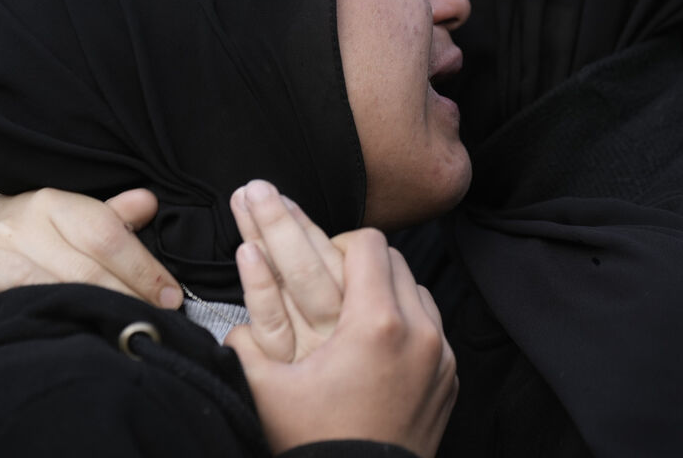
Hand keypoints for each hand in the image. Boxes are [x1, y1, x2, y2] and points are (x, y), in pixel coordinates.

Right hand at [0, 187, 180, 344]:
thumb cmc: (42, 228)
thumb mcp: (76, 212)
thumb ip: (115, 214)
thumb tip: (151, 203)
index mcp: (55, 204)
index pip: (107, 236)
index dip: (143, 269)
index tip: (170, 298)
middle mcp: (21, 227)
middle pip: (81, 269)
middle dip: (122, 298)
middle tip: (150, 323)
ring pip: (38, 289)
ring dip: (76, 315)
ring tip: (111, 337)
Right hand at [226, 221, 456, 457]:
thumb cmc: (313, 443)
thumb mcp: (267, 389)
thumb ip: (246, 336)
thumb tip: (232, 298)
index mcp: (376, 324)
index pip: (368, 244)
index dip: (339, 243)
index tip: (321, 261)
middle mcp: (419, 332)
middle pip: (396, 261)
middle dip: (363, 264)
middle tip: (335, 283)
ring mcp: (441, 356)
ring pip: (418, 292)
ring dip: (389, 291)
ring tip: (356, 312)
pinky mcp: (450, 378)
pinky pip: (433, 328)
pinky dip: (410, 324)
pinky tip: (380, 346)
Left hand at [228, 180, 344, 360]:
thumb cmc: (355, 377)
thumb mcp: (364, 327)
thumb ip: (345, 286)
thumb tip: (323, 244)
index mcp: (362, 310)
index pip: (339, 257)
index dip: (307, 227)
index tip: (284, 200)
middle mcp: (341, 325)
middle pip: (312, 262)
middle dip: (282, 220)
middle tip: (257, 187)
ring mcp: (314, 347)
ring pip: (293, 282)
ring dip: (271, 236)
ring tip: (248, 201)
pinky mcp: (286, 373)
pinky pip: (272, 325)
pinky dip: (260, 287)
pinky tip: (247, 253)